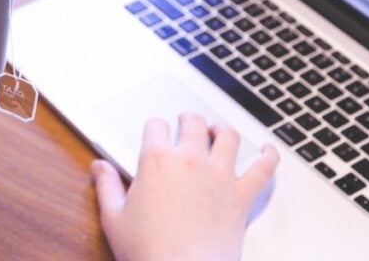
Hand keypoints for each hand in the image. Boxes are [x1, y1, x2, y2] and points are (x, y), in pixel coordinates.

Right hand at [91, 114, 279, 260]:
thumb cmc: (148, 252)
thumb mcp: (114, 218)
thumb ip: (107, 186)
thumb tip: (99, 167)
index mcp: (157, 161)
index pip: (156, 126)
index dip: (154, 128)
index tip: (154, 135)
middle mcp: (191, 160)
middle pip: (193, 122)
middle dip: (188, 121)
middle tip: (186, 125)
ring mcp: (220, 176)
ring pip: (228, 136)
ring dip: (222, 130)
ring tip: (218, 131)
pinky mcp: (242, 195)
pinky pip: (263, 168)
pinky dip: (269, 156)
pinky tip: (269, 150)